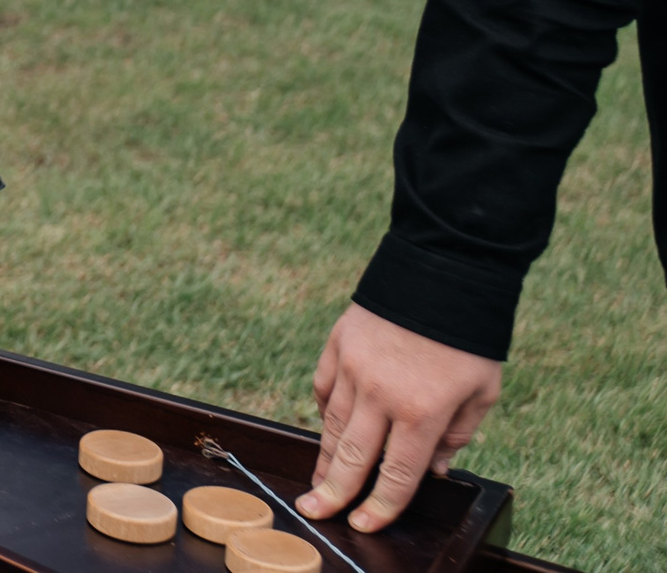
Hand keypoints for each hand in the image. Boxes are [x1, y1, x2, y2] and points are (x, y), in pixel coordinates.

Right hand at [299, 304, 502, 532]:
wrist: (443, 271)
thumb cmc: (468, 338)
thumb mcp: (481, 393)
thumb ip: (456, 436)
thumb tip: (431, 470)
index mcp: (422, 410)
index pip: (398, 474)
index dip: (381, 506)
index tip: (365, 525)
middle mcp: (381, 393)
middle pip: (353, 456)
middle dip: (334, 492)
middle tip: (315, 513)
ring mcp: (353, 367)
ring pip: (332, 424)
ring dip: (324, 457)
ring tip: (316, 482)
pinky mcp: (338, 344)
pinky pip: (324, 388)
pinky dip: (324, 411)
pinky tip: (327, 428)